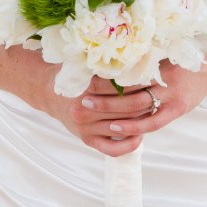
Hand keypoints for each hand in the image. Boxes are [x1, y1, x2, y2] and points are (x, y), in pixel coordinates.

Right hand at [28, 62, 157, 156]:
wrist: (47, 92)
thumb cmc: (71, 74)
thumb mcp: (84, 64)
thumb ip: (105, 64)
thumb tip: (136, 57)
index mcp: (85, 89)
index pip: (121, 86)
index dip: (140, 81)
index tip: (154, 76)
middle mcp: (84, 110)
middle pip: (125, 108)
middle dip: (146, 99)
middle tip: (160, 93)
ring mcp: (86, 128)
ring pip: (123, 127)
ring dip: (142, 120)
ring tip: (154, 110)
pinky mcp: (88, 140)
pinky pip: (113, 149)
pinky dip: (129, 145)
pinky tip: (140, 136)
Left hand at [76, 55, 206, 142]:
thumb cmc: (184, 57)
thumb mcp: (165, 49)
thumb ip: (143, 54)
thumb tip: (110, 54)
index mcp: (159, 60)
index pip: (127, 69)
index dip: (105, 74)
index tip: (84, 75)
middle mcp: (164, 78)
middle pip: (128, 87)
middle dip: (103, 93)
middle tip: (81, 96)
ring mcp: (172, 95)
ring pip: (136, 105)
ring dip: (111, 108)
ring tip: (90, 108)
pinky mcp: (177, 110)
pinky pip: (152, 122)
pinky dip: (132, 127)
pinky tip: (115, 128)